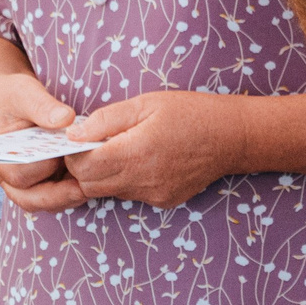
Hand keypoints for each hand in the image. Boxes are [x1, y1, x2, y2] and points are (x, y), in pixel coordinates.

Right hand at [0, 69, 87, 214]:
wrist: (9, 102)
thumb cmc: (12, 98)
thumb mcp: (24, 94)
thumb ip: (42, 106)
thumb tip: (66, 120)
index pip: (19, 173)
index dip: (44, 168)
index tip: (68, 156)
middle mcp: (6, 176)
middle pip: (30, 198)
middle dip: (59, 195)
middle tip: (85, 187)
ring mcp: (23, 183)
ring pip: (43, 202)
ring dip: (67, 198)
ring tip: (92, 187)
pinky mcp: (40, 182)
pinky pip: (54, 196)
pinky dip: (71, 192)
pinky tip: (92, 181)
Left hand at [63, 90, 241, 208]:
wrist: (232, 137)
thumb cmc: (190, 112)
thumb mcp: (146, 103)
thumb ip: (106, 119)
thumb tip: (73, 133)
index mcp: (135, 153)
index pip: (83, 166)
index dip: (73, 153)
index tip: (78, 138)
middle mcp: (142, 181)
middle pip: (90, 185)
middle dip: (83, 166)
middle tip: (94, 143)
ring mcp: (153, 195)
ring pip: (108, 191)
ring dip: (104, 173)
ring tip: (120, 148)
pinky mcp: (162, 201)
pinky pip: (130, 194)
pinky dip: (126, 179)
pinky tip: (142, 160)